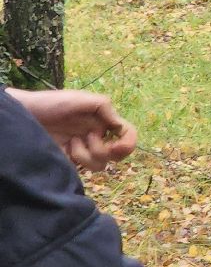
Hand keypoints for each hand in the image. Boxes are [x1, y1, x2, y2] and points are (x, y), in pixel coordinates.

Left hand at [7, 88, 137, 170]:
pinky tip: (65, 148)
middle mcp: (97, 136)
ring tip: (73, 142)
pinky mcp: (70, 160)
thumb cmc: (51, 103)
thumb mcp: (80, 99)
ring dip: (87, 154)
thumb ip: (103, 106)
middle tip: (92, 141)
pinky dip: (76, 158)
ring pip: (100, 164)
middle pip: (117, 154)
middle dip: (107, 151)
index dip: (128, 143)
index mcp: (103, 121)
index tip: (117, 148)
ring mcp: (83, 149)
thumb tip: (119, 125)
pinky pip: (83, 168)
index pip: (127, 134)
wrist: (25, 114)